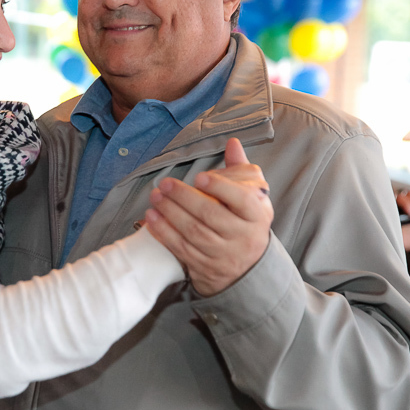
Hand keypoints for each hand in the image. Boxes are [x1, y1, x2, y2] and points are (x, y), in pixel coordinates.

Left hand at [144, 138, 272, 296]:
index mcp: (257, 215)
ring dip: (170, 213)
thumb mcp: (253, 196)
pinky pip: (182, 249)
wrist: (249, 266)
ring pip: (194, 233)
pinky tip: (152, 218)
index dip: (220, 188)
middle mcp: (243, 237)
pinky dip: (165, 233)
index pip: (242, 200)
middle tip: (166, 183)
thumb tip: (232, 143)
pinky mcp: (205, 267)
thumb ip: (240, 169)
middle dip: (184, 198)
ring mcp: (224, 255)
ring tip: (156, 197)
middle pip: (211, 215)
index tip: (200, 177)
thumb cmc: (247, 221)